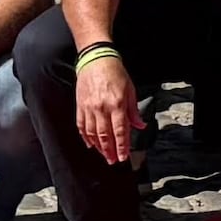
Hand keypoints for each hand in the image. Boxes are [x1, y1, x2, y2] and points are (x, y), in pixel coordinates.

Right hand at [74, 49, 145, 164]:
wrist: (96, 60)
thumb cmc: (115, 73)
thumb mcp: (130, 89)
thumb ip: (133, 110)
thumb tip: (140, 126)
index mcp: (116, 104)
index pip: (119, 131)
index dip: (122, 146)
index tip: (123, 157)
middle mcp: (102, 108)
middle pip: (105, 136)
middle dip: (110, 151)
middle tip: (113, 161)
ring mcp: (89, 108)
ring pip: (93, 133)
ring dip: (99, 147)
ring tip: (104, 155)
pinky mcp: (80, 106)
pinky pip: (81, 126)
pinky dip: (86, 137)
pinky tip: (90, 144)